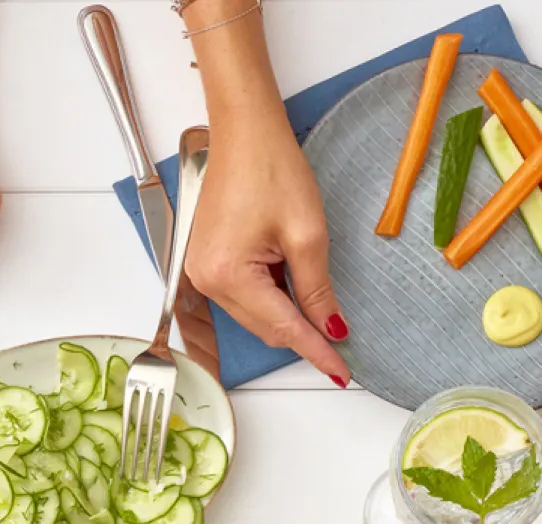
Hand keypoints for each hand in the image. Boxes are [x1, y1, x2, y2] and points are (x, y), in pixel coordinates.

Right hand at [184, 101, 347, 383]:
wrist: (244, 132)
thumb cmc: (269, 168)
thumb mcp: (307, 233)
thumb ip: (317, 289)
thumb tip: (330, 326)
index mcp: (228, 275)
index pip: (282, 327)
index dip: (316, 351)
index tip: (340, 372)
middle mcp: (206, 280)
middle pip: (264, 327)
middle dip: (302, 336)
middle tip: (340, 345)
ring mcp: (201, 272)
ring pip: (254, 314)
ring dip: (286, 314)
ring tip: (318, 303)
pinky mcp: (205, 262)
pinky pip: (243, 295)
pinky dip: (270, 297)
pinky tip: (290, 282)